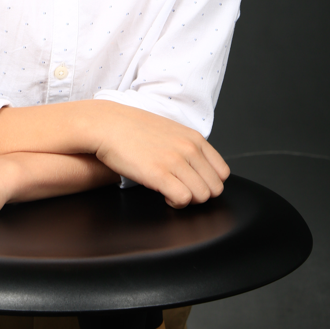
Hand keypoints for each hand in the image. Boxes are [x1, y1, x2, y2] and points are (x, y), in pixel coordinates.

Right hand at [90, 102, 229, 208]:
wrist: (107, 125)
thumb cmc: (133, 129)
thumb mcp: (170, 131)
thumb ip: (187, 146)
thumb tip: (197, 166)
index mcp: (194, 138)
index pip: (222, 172)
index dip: (209, 183)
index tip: (194, 184)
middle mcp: (189, 149)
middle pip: (215, 188)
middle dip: (200, 194)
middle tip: (182, 190)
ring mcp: (175, 161)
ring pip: (202, 196)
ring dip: (188, 200)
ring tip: (172, 192)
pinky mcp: (159, 174)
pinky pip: (183, 199)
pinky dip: (176, 203)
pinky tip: (164, 196)